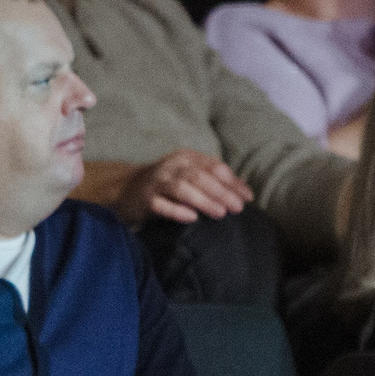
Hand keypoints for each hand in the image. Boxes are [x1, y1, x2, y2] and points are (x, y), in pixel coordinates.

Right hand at [116, 148, 251, 222]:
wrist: (126, 190)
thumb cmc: (167, 185)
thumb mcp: (190, 176)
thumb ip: (215, 181)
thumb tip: (245, 192)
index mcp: (186, 158)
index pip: (214, 167)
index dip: (232, 182)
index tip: (247, 199)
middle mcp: (172, 166)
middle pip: (199, 176)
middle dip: (221, 192)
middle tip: (237, 208)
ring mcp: (157, 182)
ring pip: (182, 188)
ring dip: (203, 200)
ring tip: (220, 213)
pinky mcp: (145, 199)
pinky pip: (161, 204)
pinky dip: (177, 210)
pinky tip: (191, 217)